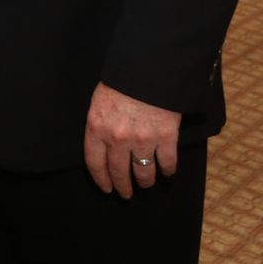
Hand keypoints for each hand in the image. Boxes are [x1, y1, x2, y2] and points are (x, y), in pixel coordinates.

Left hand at [83, 82, 181, 196]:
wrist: (148, 69)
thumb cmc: (121, 81)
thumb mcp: (99, 100)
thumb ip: (100, 123)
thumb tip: (103, 143)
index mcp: (97, 127)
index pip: (95, 163)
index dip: (101, 180)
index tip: (106, 188)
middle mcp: (118, 139)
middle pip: (119, 172)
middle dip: (123, 186)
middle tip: (126, 194)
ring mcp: (143, 140)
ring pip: (143, 172)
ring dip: (145, 182)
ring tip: (145, 185)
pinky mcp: (166, 138)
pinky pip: (167, 163)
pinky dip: (167, 170)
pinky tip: (167, 172)